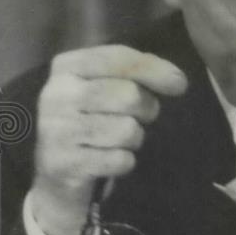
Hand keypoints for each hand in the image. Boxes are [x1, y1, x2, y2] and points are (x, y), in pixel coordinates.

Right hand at [29, 45, 186, 234]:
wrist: (57, 176)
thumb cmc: (90, 122)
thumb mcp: (104, 88)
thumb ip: (135, 74)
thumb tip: (176, 81)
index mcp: (66, 67)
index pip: (118, 58)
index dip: (153, 69)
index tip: (179, 84)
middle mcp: (56, 95)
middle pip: (129, 96)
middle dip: (146, 109)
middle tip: (139, 118)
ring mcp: (57, 131)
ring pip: (127, 130)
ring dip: (134, 139)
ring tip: (118, 140)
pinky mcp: (65, 164)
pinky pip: (120, 160)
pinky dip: (124, 162)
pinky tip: (108, 160)